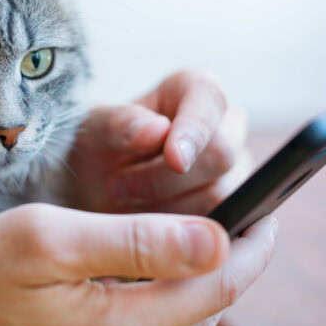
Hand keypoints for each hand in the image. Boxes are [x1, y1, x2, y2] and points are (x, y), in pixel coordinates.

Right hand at [0, 204, 276, 325]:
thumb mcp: (50, 240)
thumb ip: (136, 241)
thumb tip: (215, 237)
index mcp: (124, 324)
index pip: (220, 282)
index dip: (254, 243)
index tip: (269, 207)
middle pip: (211, 305)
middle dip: (237, 259)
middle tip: (247, 214)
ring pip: (188, 321)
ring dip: (207, 279)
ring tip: (209, 236)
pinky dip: (174, 296)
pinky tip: (160, 267)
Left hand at [67, 70, 251, 213]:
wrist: (92, 192)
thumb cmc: (97, 149)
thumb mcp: (93, 131)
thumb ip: (120, 124)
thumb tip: (159, 131)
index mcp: (194, 90)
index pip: (210, 100)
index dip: (195, 130)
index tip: (174, 159)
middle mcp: (224, 127)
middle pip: (221, 154)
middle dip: (166, 178)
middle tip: (117, 185)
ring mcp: (234, 171)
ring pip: (222, 197)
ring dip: (166, 209)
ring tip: (125, 200)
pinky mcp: (234, 209)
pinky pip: (219, 228)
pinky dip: (179, 234)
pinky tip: (147, 227)